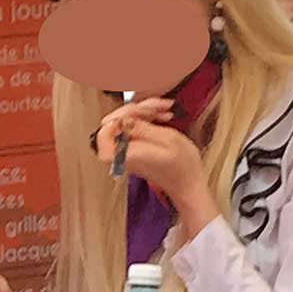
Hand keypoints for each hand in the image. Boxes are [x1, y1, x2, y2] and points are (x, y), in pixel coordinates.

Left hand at [95, 99, 219, 238]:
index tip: (136, 114)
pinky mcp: (136, 147)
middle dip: (136, 110)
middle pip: (116, 124)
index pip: (103, 136)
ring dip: (145, 111)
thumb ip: (143, 129)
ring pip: (126, 122)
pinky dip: (148, 117)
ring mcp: (129, 151)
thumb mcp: (168, 141)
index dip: (116, 118)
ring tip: (164, 110)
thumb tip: (123, 119)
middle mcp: (124, 155)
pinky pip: (135, 127)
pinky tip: (163, 115)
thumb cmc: (182, 167)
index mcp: (128, 155)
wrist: (188, 183)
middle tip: (156, 108)